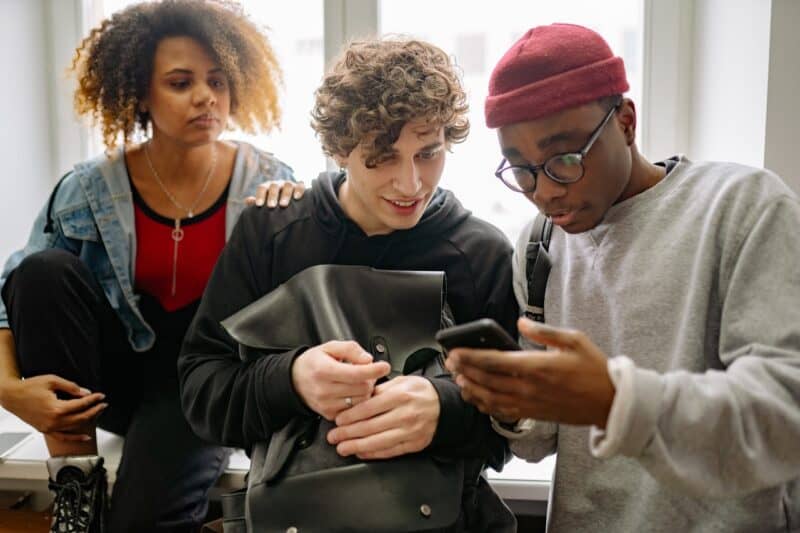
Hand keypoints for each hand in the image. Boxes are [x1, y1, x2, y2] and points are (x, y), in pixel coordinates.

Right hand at [0, 375, 107, 440]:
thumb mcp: (52, 381)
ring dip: (88, 420)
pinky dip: (75, 438)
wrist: (12, 396)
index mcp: (56, 408)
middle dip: (95, 410)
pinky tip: (85, 437)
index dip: (93, 400)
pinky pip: (63, 437)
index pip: (81, 405)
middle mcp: (53, 421)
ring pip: (74, 427)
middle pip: (81, 417)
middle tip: (103, 404)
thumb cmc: (29, 387)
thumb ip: (71, 387)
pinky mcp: (45, 430)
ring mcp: (49, 428)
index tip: (101, 396)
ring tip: (98, 413)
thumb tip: (86, 393)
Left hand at [246, 180, 305, 207]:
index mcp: (267, 187)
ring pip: (288, 185)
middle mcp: (278, 184)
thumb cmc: (273, 207)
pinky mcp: (299, 187)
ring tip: (283, 205)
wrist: (288, 205)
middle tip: (271, 206)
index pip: (262, 188)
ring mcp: (289, 184)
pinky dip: (299, 190)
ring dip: (285, 195)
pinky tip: (297, 198)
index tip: (259, 205)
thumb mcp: (264, 205)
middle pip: (274, 186)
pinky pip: (300, 185)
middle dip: (272, 196)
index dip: (260, 196)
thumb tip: (248, 201)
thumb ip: (255, 203)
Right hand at [292, 341, 390, 420]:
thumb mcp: (330, 347)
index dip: (374, 370)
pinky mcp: (330, 415)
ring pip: (361, 401)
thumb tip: (368, 359)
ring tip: (357, 382)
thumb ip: (351, 349)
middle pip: (362, 388)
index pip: (356, 374)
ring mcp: (327, 405)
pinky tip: (352, 393)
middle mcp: (324, 390)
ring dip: (365, 391)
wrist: (295, 380)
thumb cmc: (314, 362)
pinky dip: (358, 402)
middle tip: (366, 372)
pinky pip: (354, 411)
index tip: (384, 366)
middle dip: (370, 379)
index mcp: (324, 371)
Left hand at [327, 376, 439, 459]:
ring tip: (342, 448)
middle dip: (348, 433)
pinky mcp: (414, 444)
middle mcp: (405, 414)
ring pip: (378, 442)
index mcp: (400, 396)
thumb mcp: (401, 381)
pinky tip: (361, 452)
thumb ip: (380, 390)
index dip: (350, 416)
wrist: (444, 405)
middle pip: (370, 426)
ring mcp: (410, 431)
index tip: (338, 420)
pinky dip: (373, 453)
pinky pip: (390, 451)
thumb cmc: (420, 392)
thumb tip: (358, 398)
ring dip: (357, 446)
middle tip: (333, 436)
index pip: (368, 408)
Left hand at [446, 317, 614, 427]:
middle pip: (486, 380)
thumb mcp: (574, 340)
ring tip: (459, 379)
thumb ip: (544, 332)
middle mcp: (529, 387)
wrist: (610, 402)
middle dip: (465, 371)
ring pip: (490, 399)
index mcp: (537, 366)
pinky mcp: (533, 414)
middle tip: (450, 362)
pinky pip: (503, 413)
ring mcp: (530, 403)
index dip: (471, 357)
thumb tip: (521, 323)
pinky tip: (478, 399)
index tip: (454, 351)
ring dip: (471, 389)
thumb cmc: (594, 369)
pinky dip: (486, 406)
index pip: (494, 362)